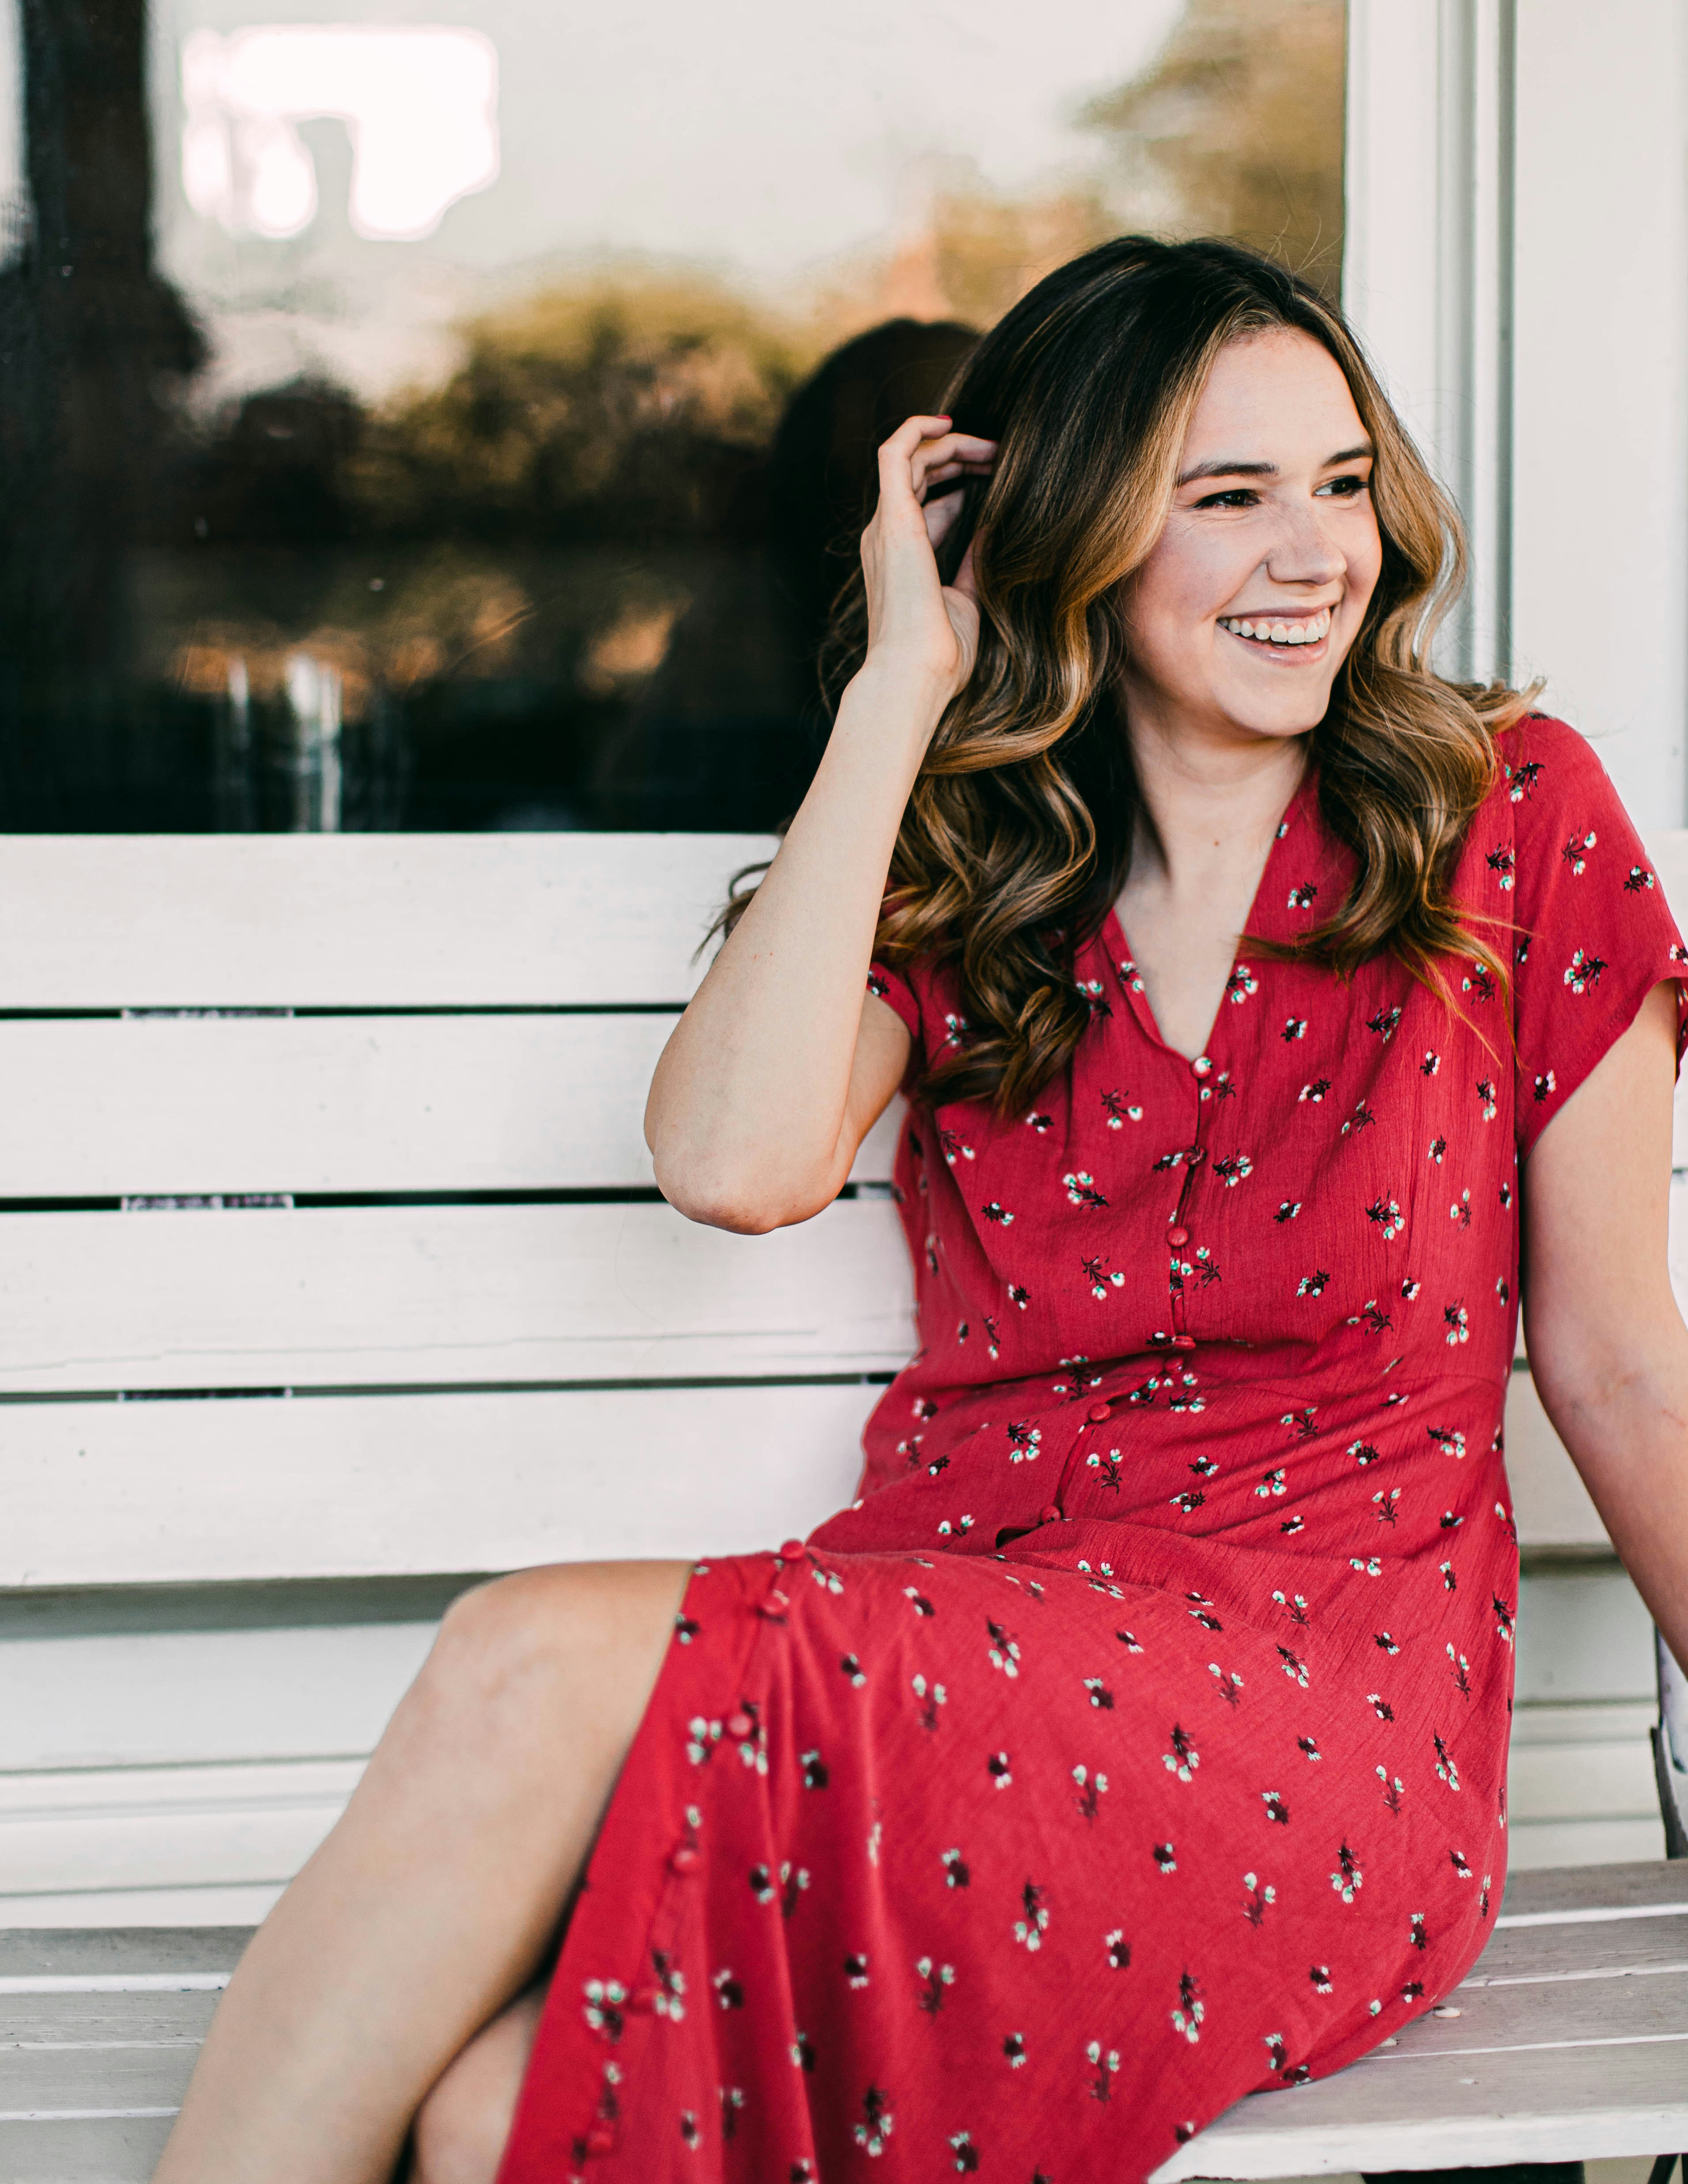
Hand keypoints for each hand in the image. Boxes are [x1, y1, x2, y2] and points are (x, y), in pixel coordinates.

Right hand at [857, 415, 996, 707]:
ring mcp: (886, 526)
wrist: (914, 674)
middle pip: (919, 474)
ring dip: (950, 443)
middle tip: (1001, 455)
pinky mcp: (892, 519)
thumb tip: (996, 531)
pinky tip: (951, 423)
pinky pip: (895, 453)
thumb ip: (975, 563)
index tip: (1003, 480)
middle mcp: (886, 536)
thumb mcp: (968, 600)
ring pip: (909, 457)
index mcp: (902, 558)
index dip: (965, 485)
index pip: (930, 505)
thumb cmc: (940, 656)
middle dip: (959, 456)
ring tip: (991, 446)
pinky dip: (918, 429)